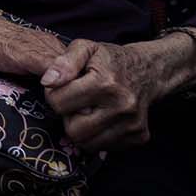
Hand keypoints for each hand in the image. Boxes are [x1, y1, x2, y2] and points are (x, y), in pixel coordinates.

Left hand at [42, 37, 188, 150]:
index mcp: (105, 83)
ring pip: (88, 144)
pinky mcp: (139, 136)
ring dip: (82, 129)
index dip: (53, 95)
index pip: (59, 103)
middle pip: (73, 130)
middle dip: (67, 117)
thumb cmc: (110, 59)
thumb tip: (47, 82)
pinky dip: (98, 136)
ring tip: (87, 110)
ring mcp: (133, 125)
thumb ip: (63, 62)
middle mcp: (122, 107)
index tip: (61, 88)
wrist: (148, 71)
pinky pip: (105, 148)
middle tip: (74, 103)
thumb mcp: (85, 48)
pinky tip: (102, 118)